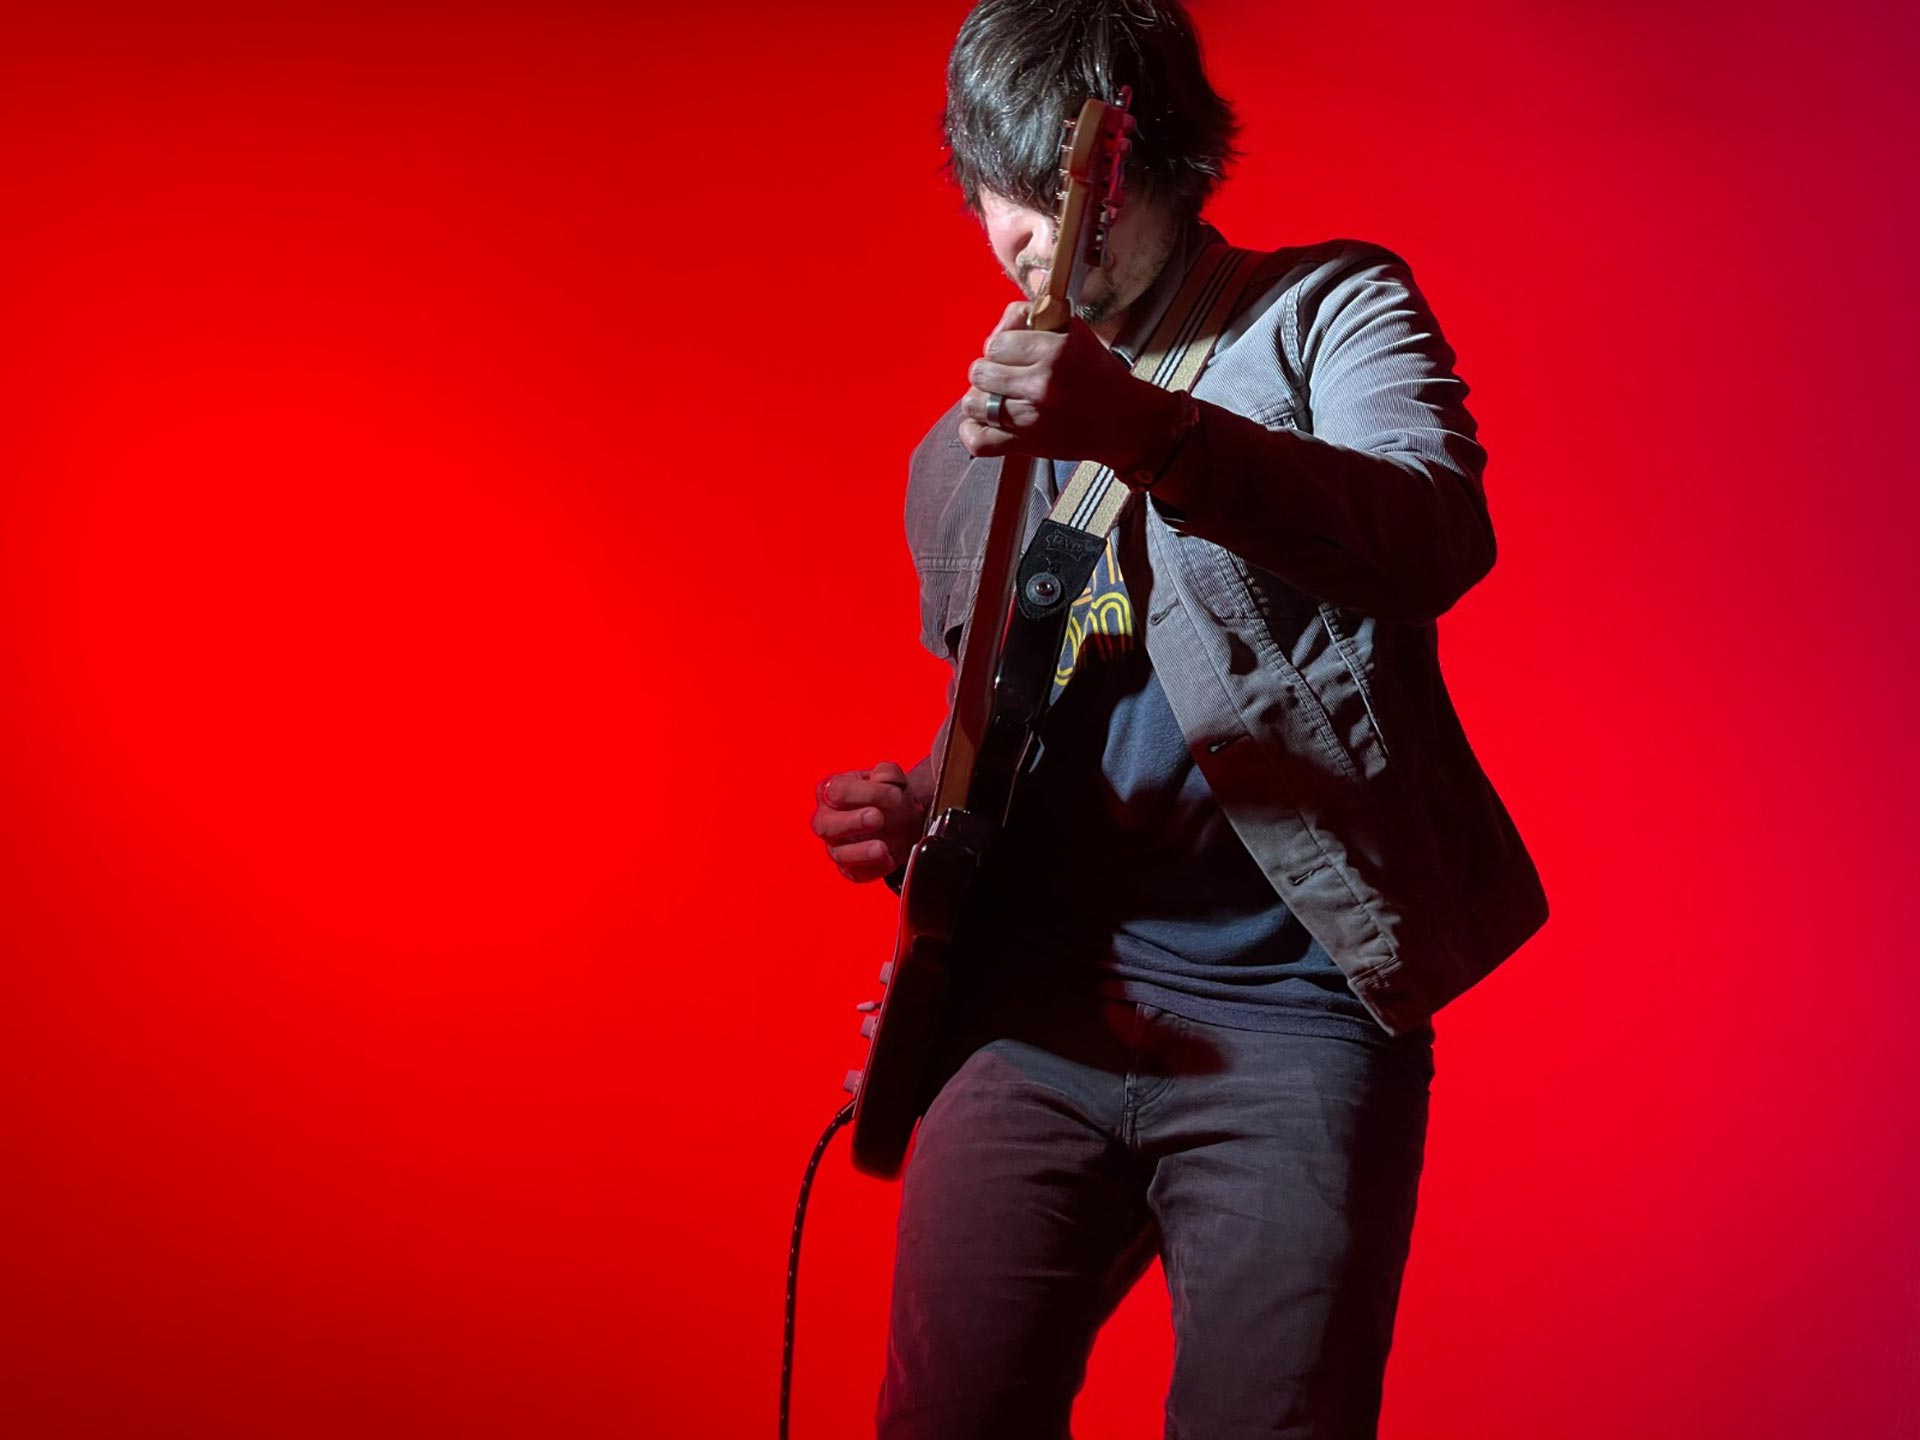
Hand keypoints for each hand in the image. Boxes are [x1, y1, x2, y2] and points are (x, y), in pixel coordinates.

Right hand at [812, 761, 922, 882]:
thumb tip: (880, 777)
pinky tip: (888, 857)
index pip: (837, 791)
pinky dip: (873, 867)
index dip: (867, 792)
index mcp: (831, 790)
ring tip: (882, 846)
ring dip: (861, 851)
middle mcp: (827, 819)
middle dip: (853, 822)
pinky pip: (855, 872)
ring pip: (838, 854)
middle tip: (878, 818)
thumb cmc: (890, 799)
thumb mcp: (894, 778)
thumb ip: (887, 772)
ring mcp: (835, 846)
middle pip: (826, 824)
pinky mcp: (849, 868)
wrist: (906, 823)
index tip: (894, 794)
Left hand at [957, 301, 1176, 468]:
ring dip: (982, 399)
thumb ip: (1036, 316)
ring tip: (999, 397)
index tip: (1014, 351)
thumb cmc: (1100, 377)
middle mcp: (1042, 385)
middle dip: (991, 370)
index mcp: (1056, 352)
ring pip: (974, 403)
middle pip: (981, 371)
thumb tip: (1003, 319)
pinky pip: (978, 441)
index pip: (997, 342)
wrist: (1125, 423)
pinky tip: (985, 421)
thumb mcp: (1076, 334)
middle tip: (1008, 374)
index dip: (1002, 345)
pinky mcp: (1026, 446)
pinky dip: (973, 431)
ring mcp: (1031, 418)